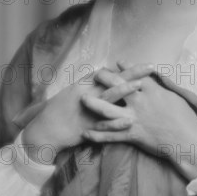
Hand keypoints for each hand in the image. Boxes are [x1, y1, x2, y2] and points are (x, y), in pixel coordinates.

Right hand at [22, 62, 153, 162]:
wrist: (45, 131)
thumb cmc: (59, 110)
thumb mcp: (72, 93)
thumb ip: (88, 84)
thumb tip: (103, 74)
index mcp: (84, 85)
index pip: (107, 72)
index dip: (125, 68)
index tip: (142, 64)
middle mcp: (87, 94)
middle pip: (112, 80)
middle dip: (132, 72)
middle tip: (151, 66)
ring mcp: (88, 110)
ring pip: (108, 98)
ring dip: (124, 91)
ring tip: (140, 85)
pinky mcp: (88, 127)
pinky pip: (104, 124)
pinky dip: (116, 122)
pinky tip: (129, 120)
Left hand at [82, 64, 196, 179]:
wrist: (187, 140)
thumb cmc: (185, 118)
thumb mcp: (174, 97)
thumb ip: (160, 88)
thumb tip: (153, 78)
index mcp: (152, 91)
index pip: (135, 75)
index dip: (125, 67)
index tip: (116, 62)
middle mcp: (139, 101)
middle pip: (117, 86)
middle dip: (104, 78)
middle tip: (95, 74)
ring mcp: (134, 118)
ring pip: (108, 110)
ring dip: (94, 104)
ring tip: (83, 99)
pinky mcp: (132, 135)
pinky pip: (111, 135)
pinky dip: (98, 135)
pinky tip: (86, 133)